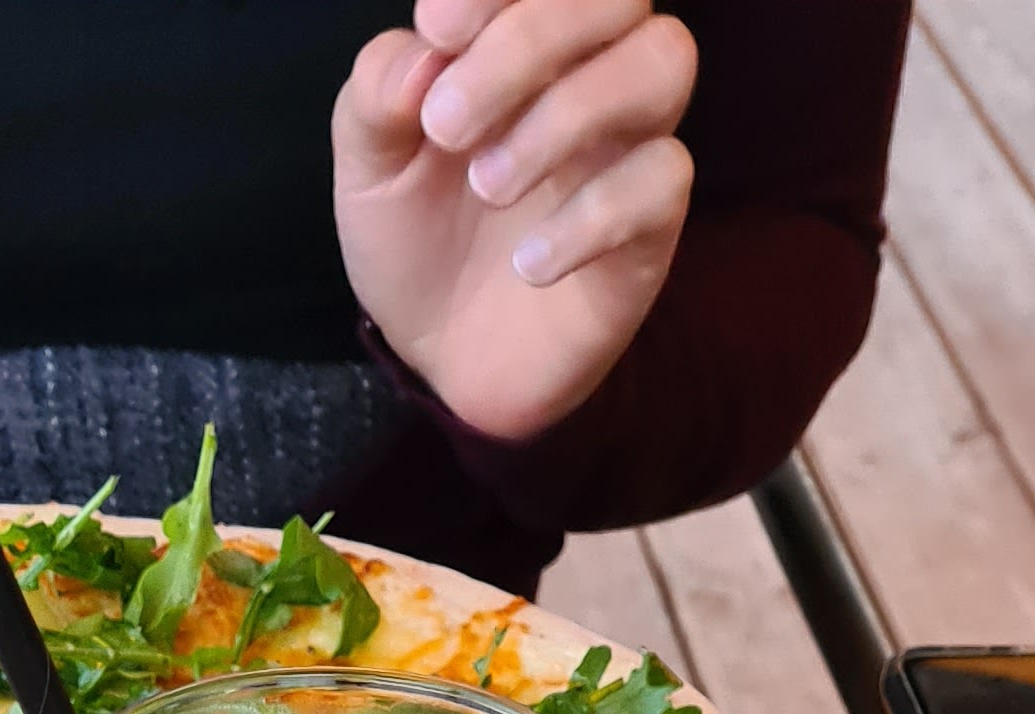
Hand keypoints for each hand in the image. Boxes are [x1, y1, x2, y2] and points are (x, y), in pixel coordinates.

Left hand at [335, 0, 695, 443]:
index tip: (436, 28)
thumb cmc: (419, 241)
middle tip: (447, 125)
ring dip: (567, 114)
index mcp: (526, 37)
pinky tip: (527, 264)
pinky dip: (590, 217)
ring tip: (487, 185)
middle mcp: (592, 70)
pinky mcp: (653, 225)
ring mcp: (630, 143)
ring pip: (661, 62)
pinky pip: (663, 180)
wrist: (444, 360)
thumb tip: (419, 51)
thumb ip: (377, 97)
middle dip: (527, 42)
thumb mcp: (371, 169)